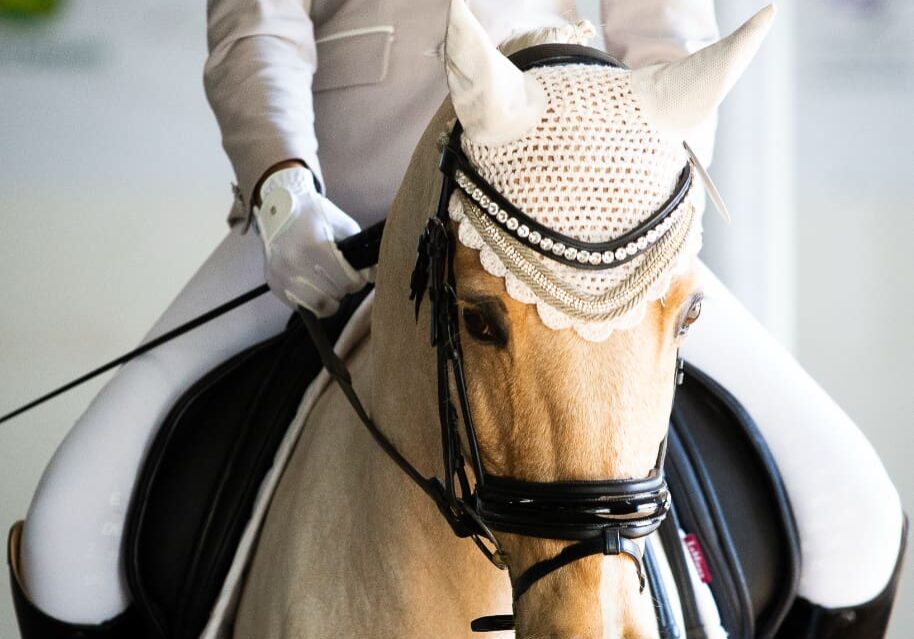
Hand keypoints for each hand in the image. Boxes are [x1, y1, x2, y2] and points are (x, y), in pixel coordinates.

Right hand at [254, 166, 368, 316]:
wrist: (276, 209)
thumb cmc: (313, 215)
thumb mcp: (341, 223)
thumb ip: (360, 249)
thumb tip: (374, 276)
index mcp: (314, 246)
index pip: (347, 282)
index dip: (358, 281)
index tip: (357, 274)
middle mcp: (294, 263)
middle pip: (334, 296)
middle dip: (344, 289)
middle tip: (344, 279)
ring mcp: (280, 275)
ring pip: (317, 307)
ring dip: (329, 300)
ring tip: (331, 286)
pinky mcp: (273, 283)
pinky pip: (300, 306)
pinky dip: (312, 301)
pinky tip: (315, 286)